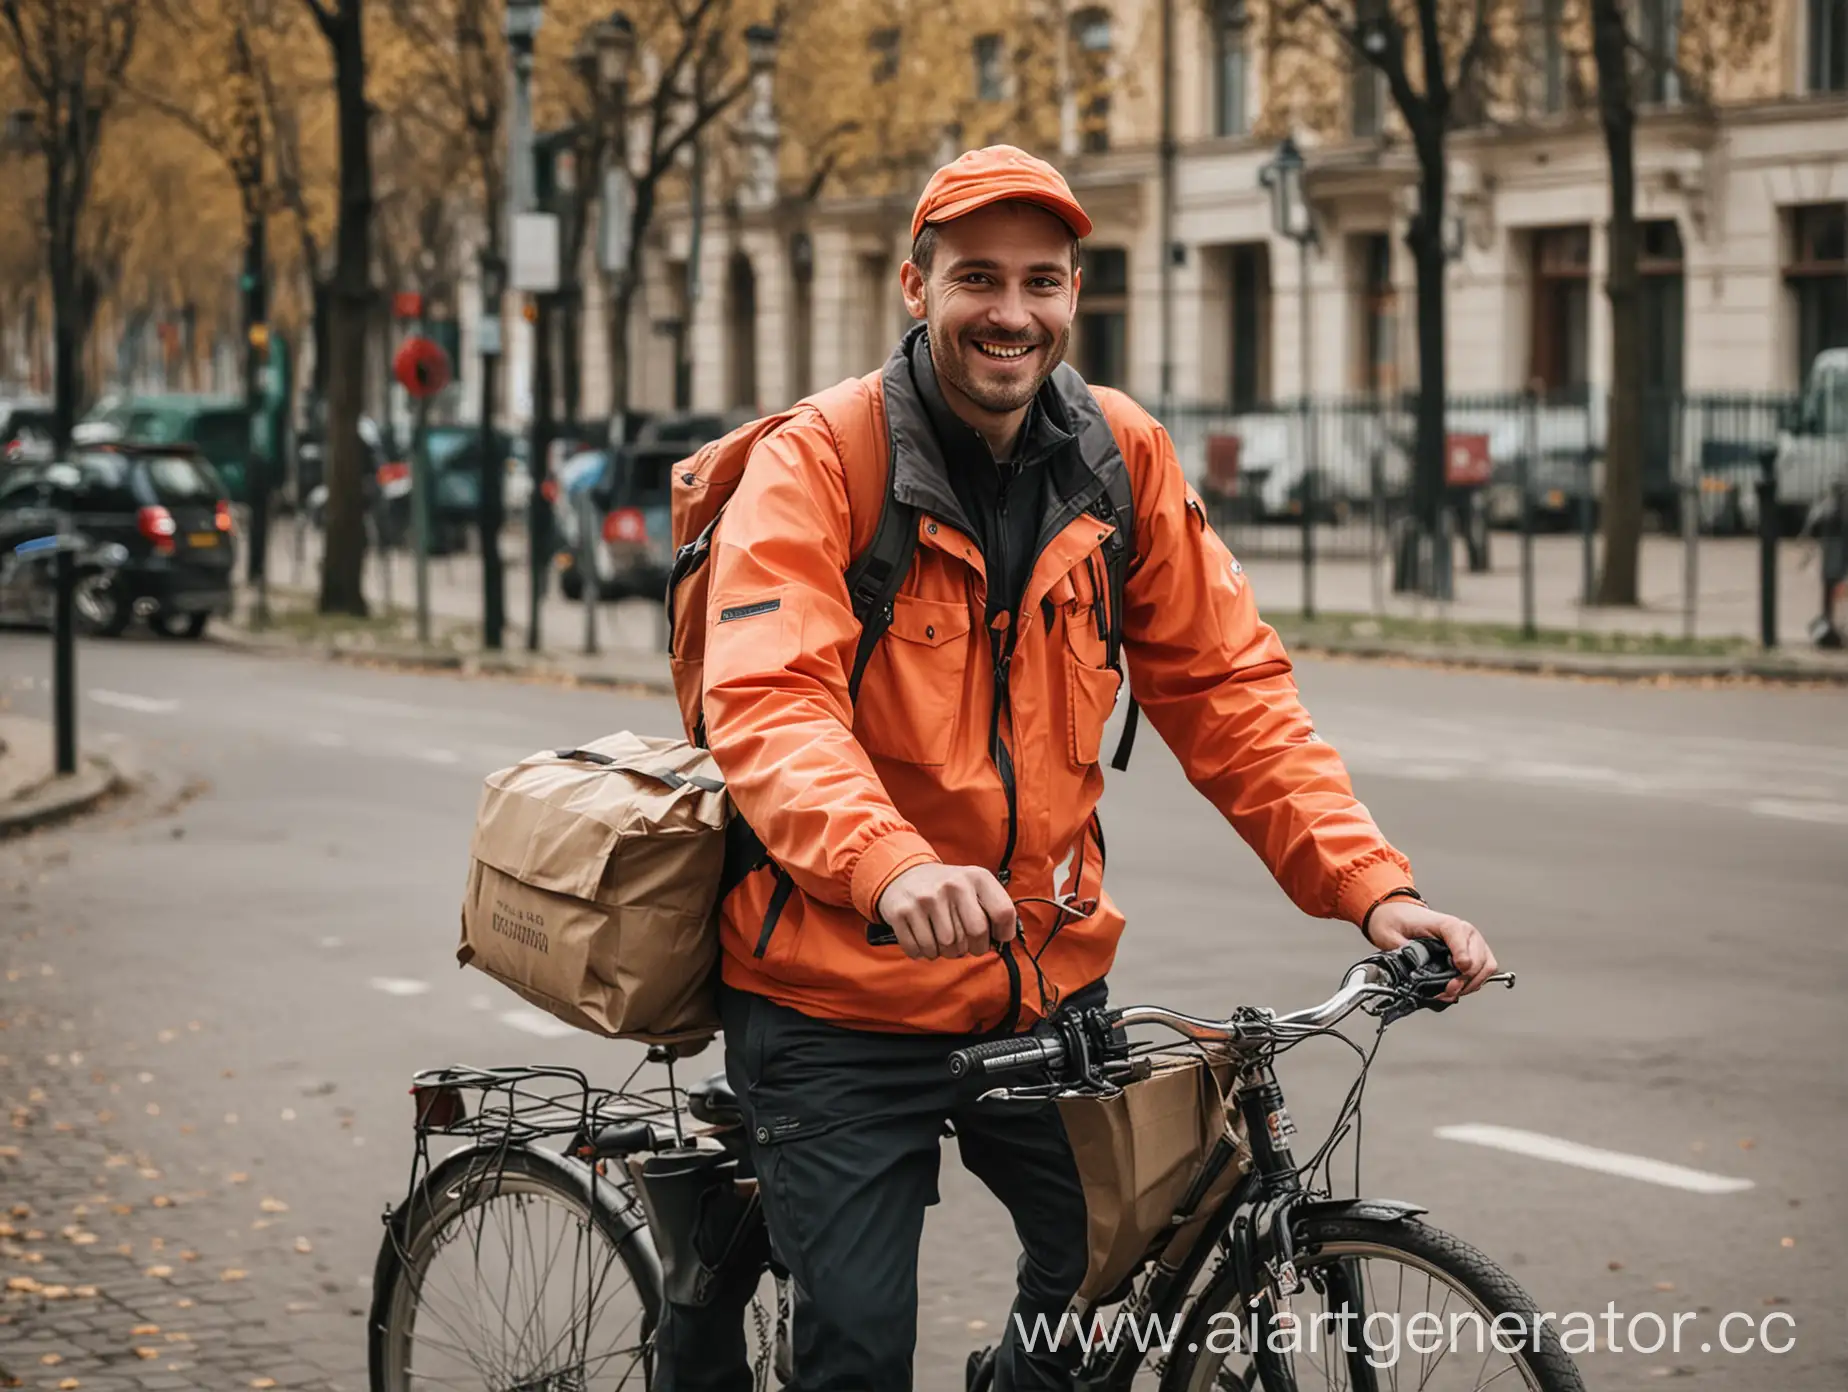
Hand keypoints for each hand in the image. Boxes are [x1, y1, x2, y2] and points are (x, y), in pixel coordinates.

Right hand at [877, 864, 1017, 961]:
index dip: (1003, 932)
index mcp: (975, 877)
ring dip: (946, 951)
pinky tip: (925, 939)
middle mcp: (952, 885)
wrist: (905, 874)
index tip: (996, 937)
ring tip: (943, 940)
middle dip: (974, 947)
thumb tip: (1003, 939)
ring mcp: (925, 898)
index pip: (1002, 912)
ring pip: (947, 946)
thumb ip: (993, 907)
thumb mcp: (974, 885)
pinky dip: (924, 952)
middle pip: (976, 934)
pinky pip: (920, 950)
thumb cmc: (948, 888)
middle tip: (966, 945)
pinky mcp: (902, 912)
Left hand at [1364, 899, 1497, 1000]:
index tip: (1456, 974)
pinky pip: (1483, 970)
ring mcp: (1470, 942)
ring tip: (1452, 991)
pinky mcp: (1471, 952)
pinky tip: (1457, 988)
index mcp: (1446, 924)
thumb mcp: (1392, 935)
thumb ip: (1405, 953)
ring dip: (1471, 984)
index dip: (1462, 959)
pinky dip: (1473, 983)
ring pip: (1486, 966)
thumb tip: (1416, 972)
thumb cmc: (1398, 921)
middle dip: (1465, 980)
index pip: (1463, 938)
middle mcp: (1464, 932)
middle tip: (1449, 990)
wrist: (1398, 915)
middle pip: (1480, 958)